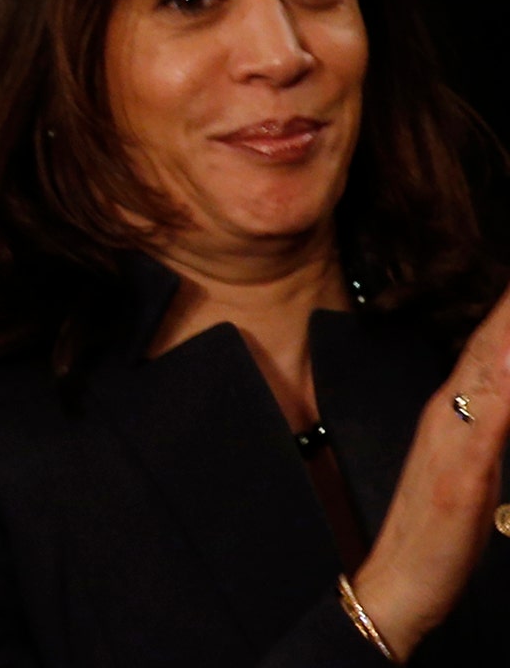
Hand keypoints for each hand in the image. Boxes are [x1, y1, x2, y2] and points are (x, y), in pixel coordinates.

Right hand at [352, 284, 509, 658]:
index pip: (489, 342)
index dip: (506, 308)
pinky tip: (506, 357)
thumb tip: (495, 381)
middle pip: (490, 343)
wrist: (395, 586)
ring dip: (506, 330)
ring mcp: (452, 441)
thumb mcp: (469, 471)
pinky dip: (500, 378)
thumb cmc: (436, 535)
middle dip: (508, 307)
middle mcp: (448, 414)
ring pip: (489, 368)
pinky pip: (487, 419)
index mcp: (453, 410)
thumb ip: (483, 425)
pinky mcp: (460, 475)